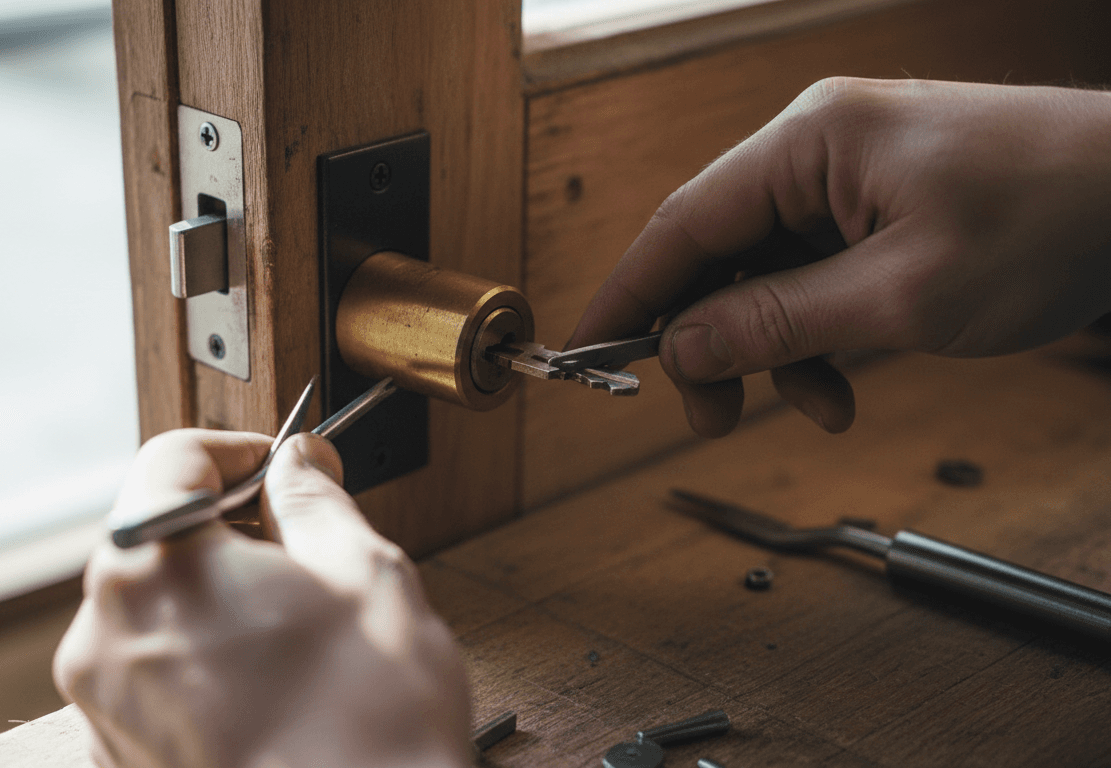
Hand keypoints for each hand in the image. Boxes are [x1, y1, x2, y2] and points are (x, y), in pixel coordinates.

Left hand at [54, 429, 470, 767]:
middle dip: (228, 528)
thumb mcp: (363, 574)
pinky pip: (153, 676)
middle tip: (302, 551)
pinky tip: (271, 685)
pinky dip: (202, 660)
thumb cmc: (369, 725)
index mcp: (151, 572)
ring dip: (217, 598)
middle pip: (155, 537)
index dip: (238, 448)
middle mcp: (103, 638)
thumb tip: (300, 462)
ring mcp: (106, 708)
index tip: (281, 467)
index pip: (171, 459)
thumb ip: (314, 499)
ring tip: (295, 633)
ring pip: (156, 610)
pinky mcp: (121, 758)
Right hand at [568, 78, 1110, 436]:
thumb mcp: (902, 296)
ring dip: (773, 349)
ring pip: (764, 274)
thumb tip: (682, 348)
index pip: (684, 223)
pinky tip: (845, 380)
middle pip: (718, 253)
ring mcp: (849, 177)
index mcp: (809, 143)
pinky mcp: (878, 207)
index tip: (589, 351)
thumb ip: (777, 323)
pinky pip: (814, 277)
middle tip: (711, 414)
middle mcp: (817, 149)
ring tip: (814, 406)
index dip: (630, 294)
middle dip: (710, 339)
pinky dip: (817, 335)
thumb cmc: (1053, 216)